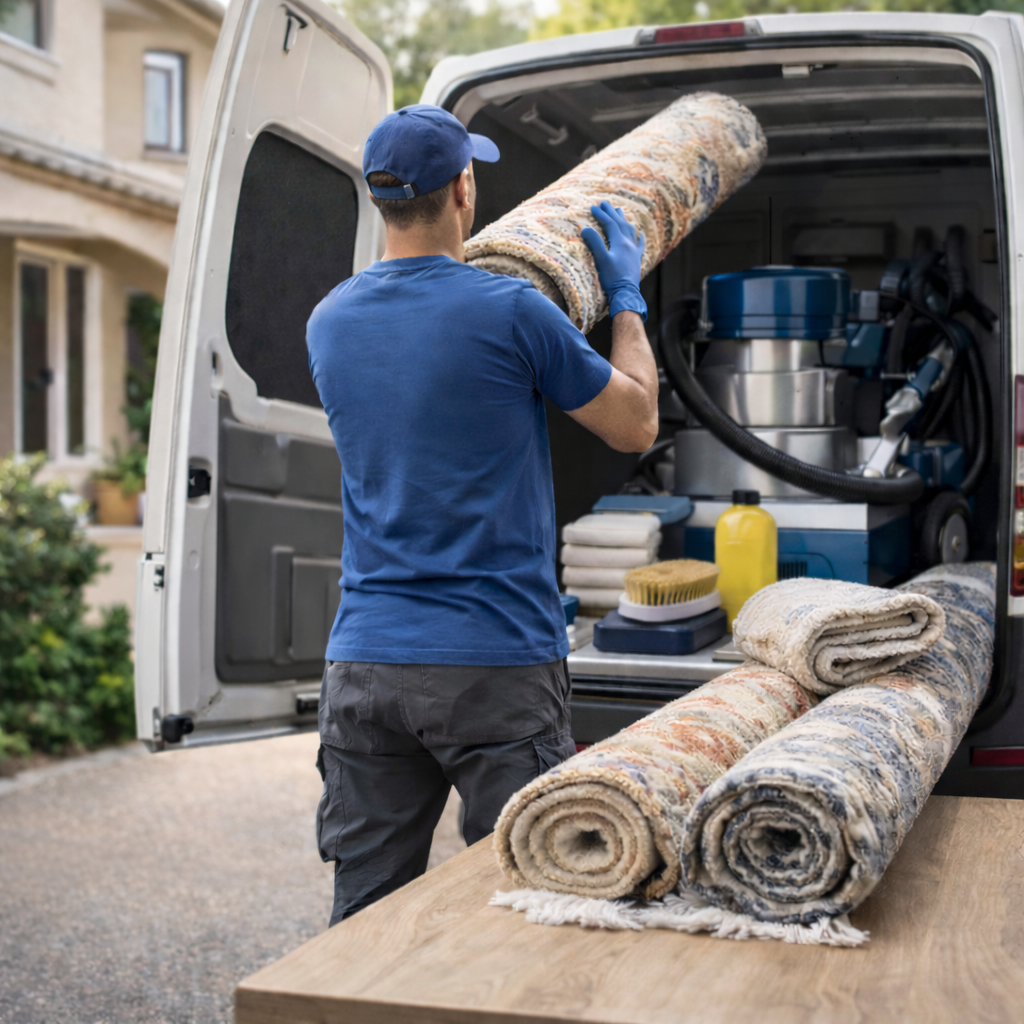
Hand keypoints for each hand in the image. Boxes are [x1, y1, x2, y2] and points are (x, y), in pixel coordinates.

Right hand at [581, 201, 646, 320]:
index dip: (601, 215)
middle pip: (620, 223)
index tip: (593, 207)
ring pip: (630, 230)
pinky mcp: (636, 260)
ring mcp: (634, 251)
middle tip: (605, 203)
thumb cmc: (612, 278)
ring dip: (624, 220)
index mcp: (619, 242)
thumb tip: (585, 229)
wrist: (626, 293)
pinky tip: (641, 233)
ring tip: (620, 212)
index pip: (609, 224)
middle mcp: (629, 243)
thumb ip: (594, 243)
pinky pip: (640, 245)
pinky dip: (640, 237)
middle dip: (612, 212)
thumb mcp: (601, 260)